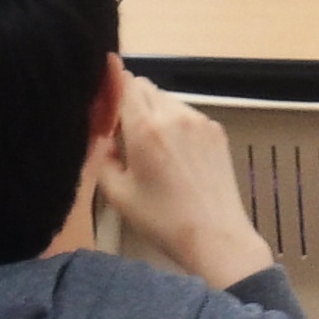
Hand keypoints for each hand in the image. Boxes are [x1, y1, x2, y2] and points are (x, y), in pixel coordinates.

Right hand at [94, 74, 273, 288]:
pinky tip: (178, 156)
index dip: (111, 86)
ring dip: (155, 113)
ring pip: (167, 99)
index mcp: (145, 129)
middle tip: (126, 134)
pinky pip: (187, 114)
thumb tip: (102, 135)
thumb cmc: (162, 220)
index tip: (105, 101)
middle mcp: (174, 115)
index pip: (125, 82)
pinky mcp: (217, 130)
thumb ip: (102, 156)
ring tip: (155, 149)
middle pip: (145, 87)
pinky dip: (176, 124)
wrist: (215, 236)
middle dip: (131, 102)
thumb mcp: (118, 194)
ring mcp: (200, 120)